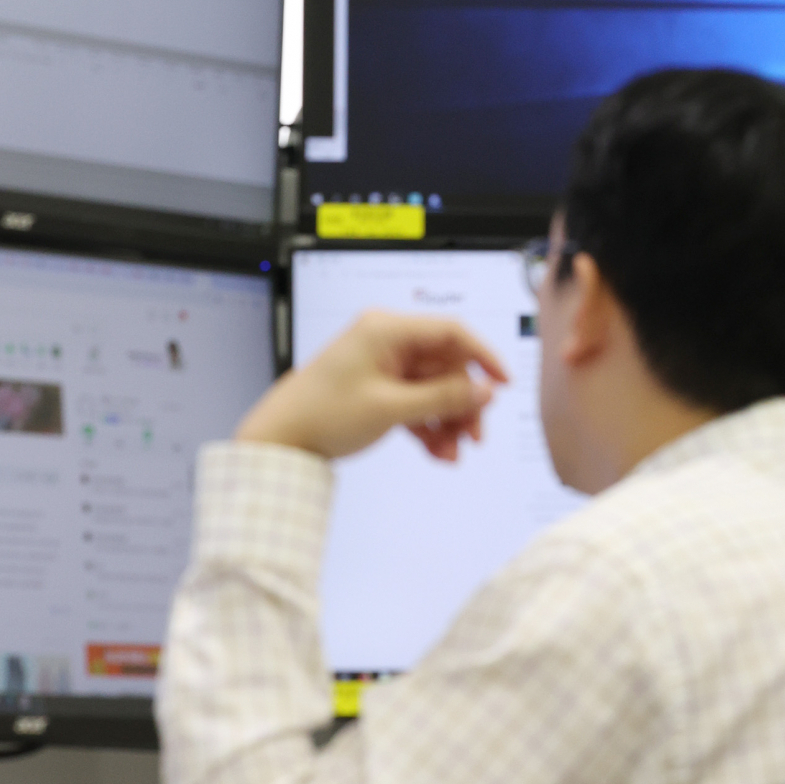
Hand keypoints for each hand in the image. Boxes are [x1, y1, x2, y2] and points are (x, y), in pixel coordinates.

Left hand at [234, 309, 507, 461]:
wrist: (281, 439)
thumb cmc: (323, 414)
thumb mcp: (390, 408)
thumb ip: (441, 399)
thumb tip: (483, 391)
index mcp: (387, 330)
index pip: (451, 332)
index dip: (483, 357)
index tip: (504, 384)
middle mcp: (388, 342)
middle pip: (446, 366)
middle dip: (462, 403)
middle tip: (474, 436)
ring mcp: (383, 366)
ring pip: (434, 388)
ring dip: (448, 421)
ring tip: (452, 453)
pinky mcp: (380, 389)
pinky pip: (417, 403)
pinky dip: (429, 426)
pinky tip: (438, 453)